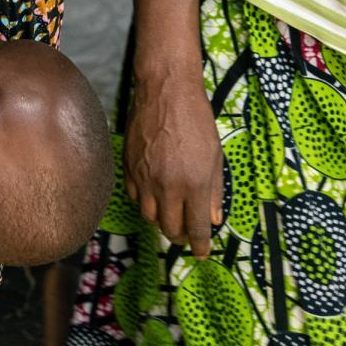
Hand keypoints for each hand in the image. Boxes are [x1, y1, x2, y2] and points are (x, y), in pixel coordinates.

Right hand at [123, 51, 223, 257]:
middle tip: (187, 235)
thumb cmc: (196, 120)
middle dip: (180, 237)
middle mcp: (168, 185)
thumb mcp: (216, 156)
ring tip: (171, 217)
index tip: (202, 253)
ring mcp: (145, 178)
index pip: (197, 228)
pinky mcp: (130, 167)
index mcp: (194, 184)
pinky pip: (136, 198)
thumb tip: (214, 219)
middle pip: (170, 228)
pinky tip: (155, 197)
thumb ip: (214, 191)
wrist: (166, 93)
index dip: (200, 245)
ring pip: (149, 217)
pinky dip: (146, 204)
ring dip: (162, 222)